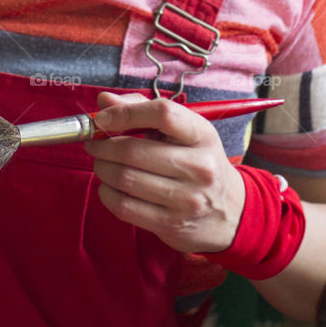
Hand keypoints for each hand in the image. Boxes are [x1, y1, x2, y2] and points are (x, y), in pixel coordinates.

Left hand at [84, 91, 246, 253]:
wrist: (231, 212)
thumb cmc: (197, 162)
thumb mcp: (183, 132)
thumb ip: (143, 110)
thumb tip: (104, 101)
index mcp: (202, 135)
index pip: (162, 113)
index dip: (125, 112)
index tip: (103, 118)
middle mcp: (198, 167)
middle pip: (134, 150)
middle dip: (103, 145)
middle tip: (94, 143)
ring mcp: (187, 199)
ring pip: (125, 179)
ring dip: (102, 168)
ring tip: (102, 163)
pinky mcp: (172, 225)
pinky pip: (124, 207)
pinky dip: (106, 193)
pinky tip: (109, 186)